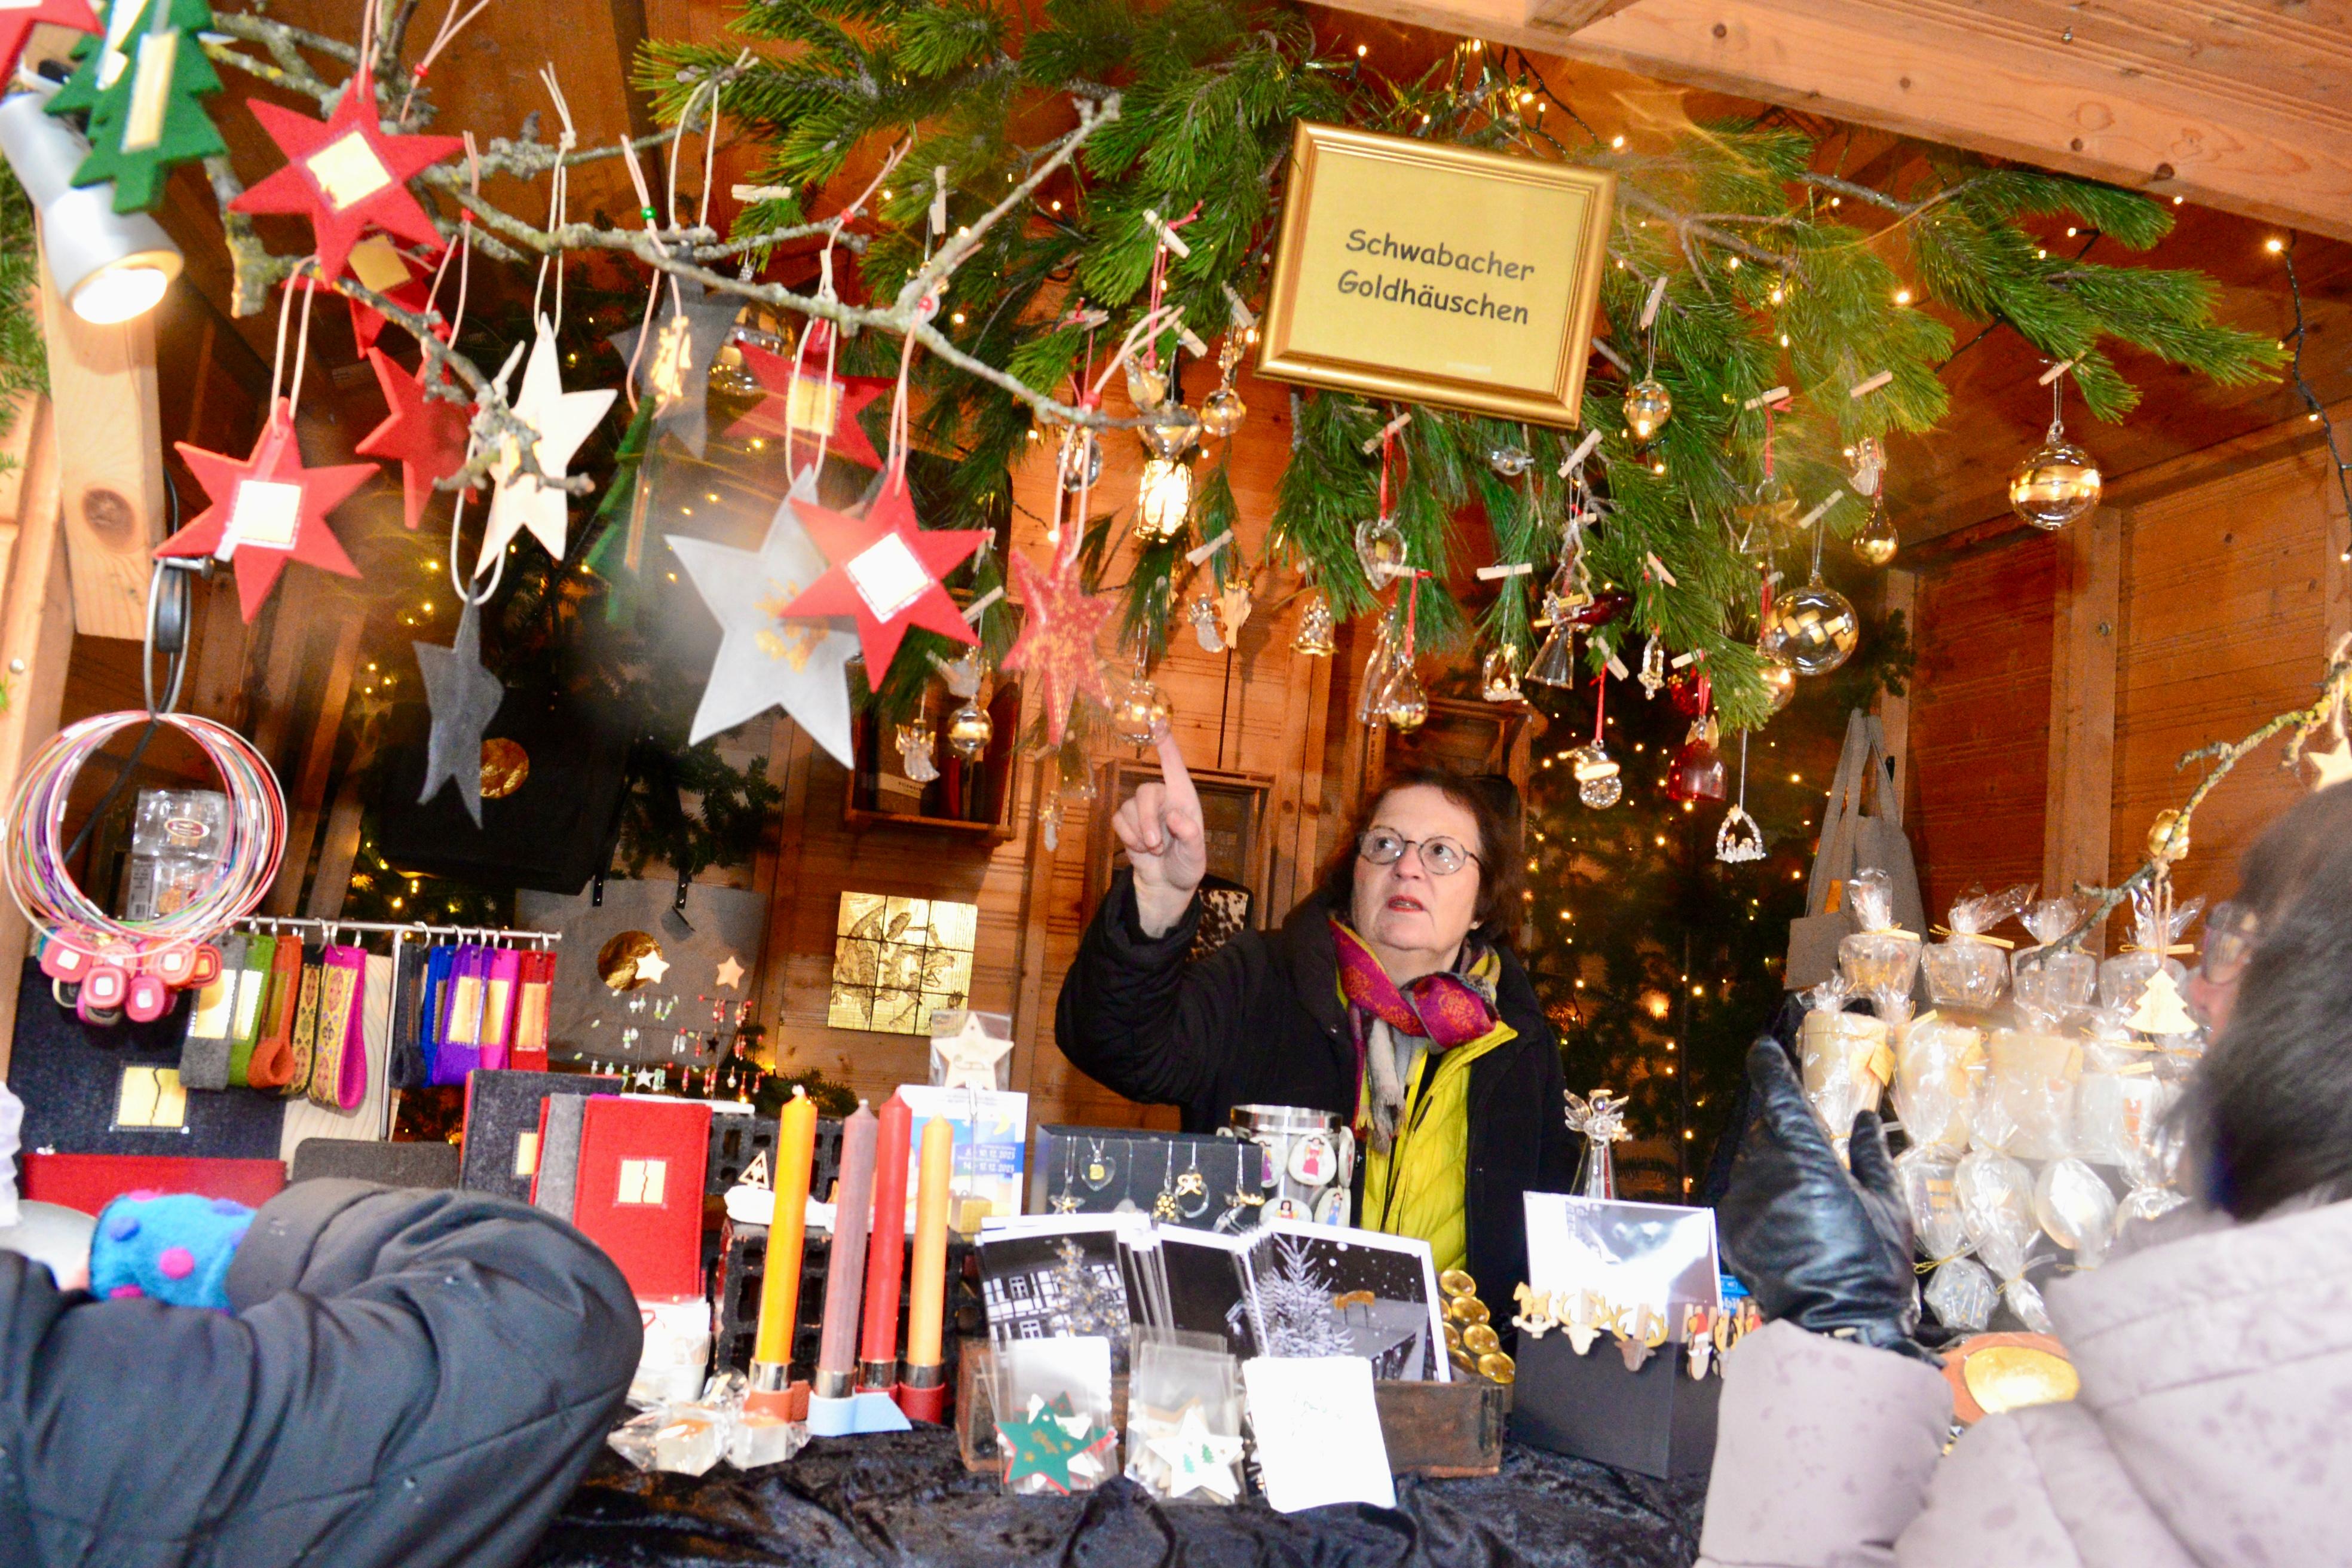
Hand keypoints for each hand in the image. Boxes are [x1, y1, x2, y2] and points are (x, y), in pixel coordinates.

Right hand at [1112, 732, 1206, 936]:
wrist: (1166, 884)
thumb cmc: (1186, 865)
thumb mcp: (1196, 856)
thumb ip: (1190, 836)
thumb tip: (1175, 816)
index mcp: (1184, 799)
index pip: (1174, 766)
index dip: (1166, 743)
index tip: (1158, 720)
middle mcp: (1163, 798)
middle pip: (1146, 792)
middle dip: (1147, 820)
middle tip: (1155, 845)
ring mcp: (1143, 809)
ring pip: (1130, 807)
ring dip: (1139, 833)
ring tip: (1154, 850)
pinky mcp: (1127, 821)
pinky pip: (1118, 820)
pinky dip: (1128, 837)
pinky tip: (1140, 849)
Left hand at [1718, 1039, 1934, 1362]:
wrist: (1838, 1323)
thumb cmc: (1873, 1264)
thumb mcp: (1888, 1206)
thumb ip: (1873, 1156)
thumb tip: (1866, 1117)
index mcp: (1807, 1159)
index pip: (1778, 1097)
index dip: (1768, 1068)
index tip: (1763, 1048)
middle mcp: (1767, 1172)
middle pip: (1770, 1136)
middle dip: (1790, 1144)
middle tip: (1822, 1182)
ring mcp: (1744, 1202)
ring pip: (1756, 1168)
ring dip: (1778, 1177)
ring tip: (1813, 1218)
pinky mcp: (1731, 1228)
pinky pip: (1746, 1200)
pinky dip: (1765, 1206)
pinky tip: (1793, 1234)